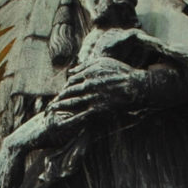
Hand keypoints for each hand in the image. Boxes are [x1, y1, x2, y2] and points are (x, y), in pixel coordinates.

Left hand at [56, 59, 180, 117]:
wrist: (137, 87)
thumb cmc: (123, 73)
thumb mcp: (104, 63)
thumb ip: (87, 66)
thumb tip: (72, 72)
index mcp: (88, 73)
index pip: (72, 81)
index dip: (66, 88)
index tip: (61, 94)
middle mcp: (87, 85)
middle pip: (68, 92)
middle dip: (58, 99)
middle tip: (50, 106)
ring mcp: (91, 98)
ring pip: (70, 103)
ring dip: (59, 108)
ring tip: (50, 112)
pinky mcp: (96, 110)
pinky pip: (79, 117)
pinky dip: (68, 121)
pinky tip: (60, 124)